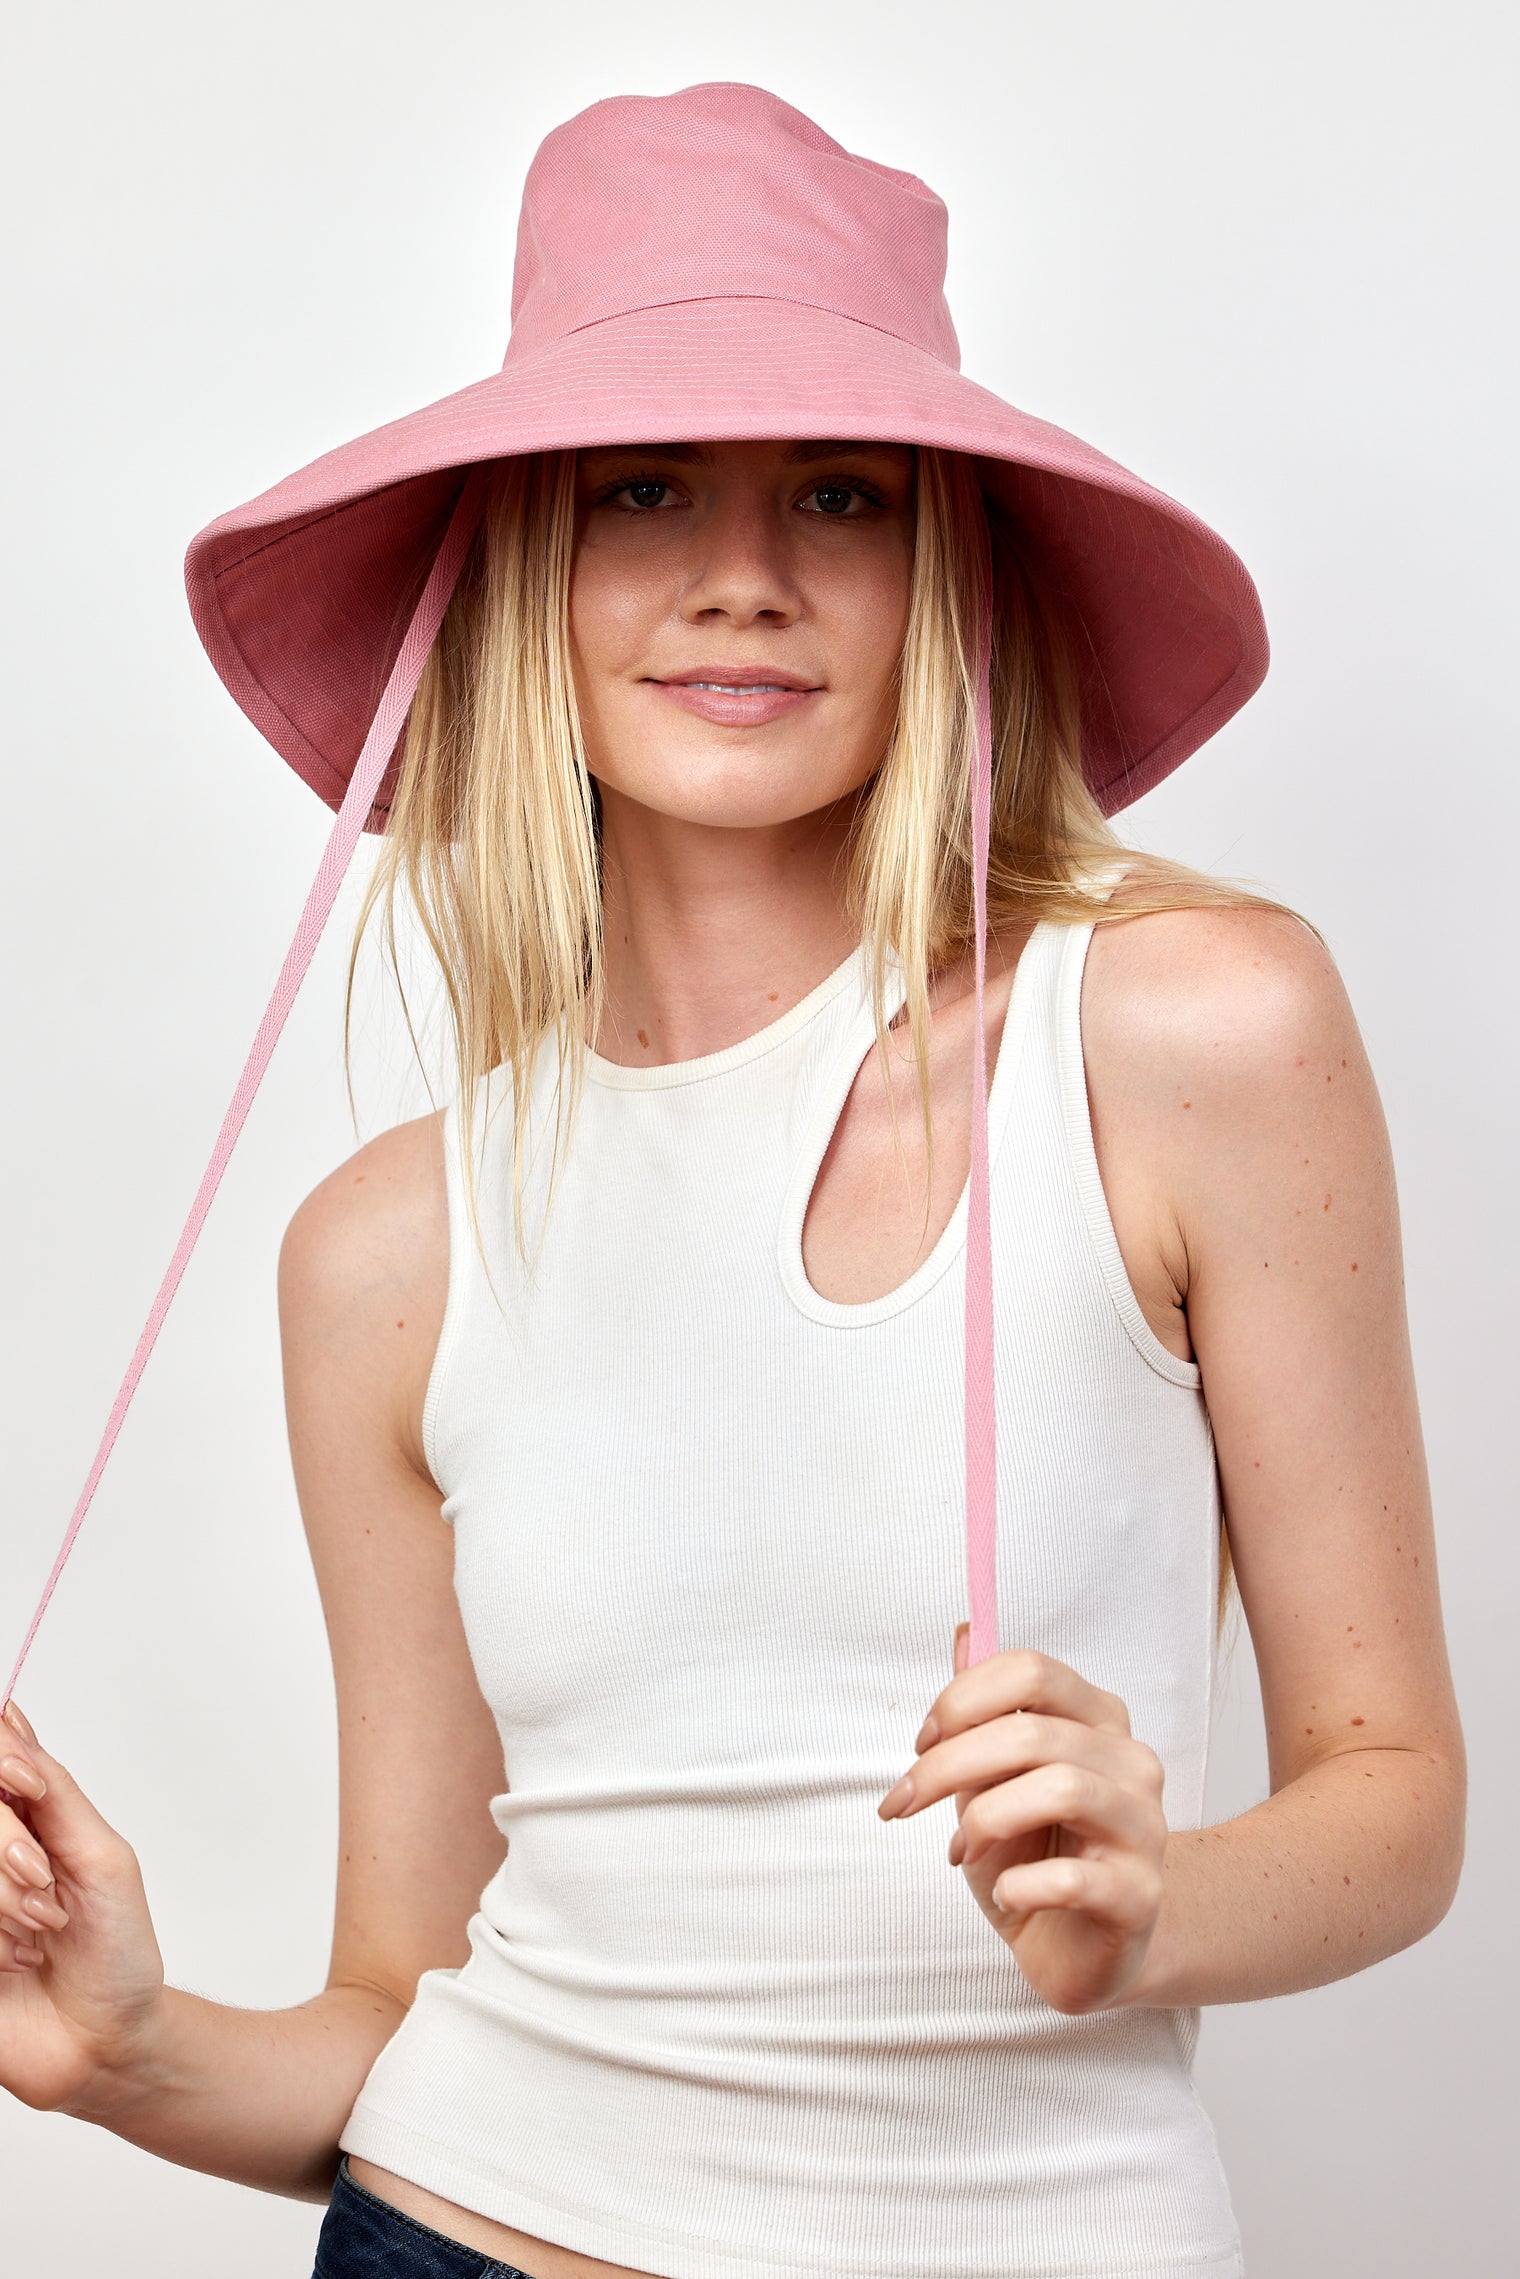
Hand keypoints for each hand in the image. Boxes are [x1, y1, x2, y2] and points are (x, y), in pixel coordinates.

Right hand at [0, 1698, 167, 2114]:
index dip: (3, 1759)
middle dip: (7, 1844)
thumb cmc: (115, 1953)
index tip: (28, 1782)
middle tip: (44, 1885)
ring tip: (40, 1930)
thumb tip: (10, 1715)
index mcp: (23, 1820)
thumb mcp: (101, 1858)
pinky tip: (14, 1960)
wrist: (106, 2044)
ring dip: (2, 1896)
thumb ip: (51, 1792)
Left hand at [878, 1628, 1168, 2014]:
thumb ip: (983, 1710)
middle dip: (947, 1766)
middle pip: (1031, 1732)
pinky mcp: (1140, 1894)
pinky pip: (1072, 1878)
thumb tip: (966, 1634)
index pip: (1031, 1672)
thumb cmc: (1033, 1854)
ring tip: (960, 1852)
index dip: (963, 1698)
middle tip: (905, 1802)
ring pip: (1059, 1789)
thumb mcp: (993, 1777)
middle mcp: (1131, 1762)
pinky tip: (1006, 1893)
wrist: (1081, 1945)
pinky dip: (1019, 1885)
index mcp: (1097, 1719)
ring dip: (984, 1820)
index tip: (921, 1741)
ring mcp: (1144, 1827)